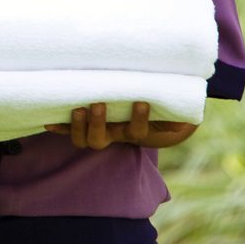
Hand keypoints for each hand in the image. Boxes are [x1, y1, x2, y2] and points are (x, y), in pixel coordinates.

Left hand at [44, 102, 196, 149]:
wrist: (154, 121)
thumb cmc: (166, 114)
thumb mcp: (179, 113)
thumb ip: (184, 111)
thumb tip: (196, 105)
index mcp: (137, 131)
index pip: (136, 132)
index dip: (137, 122)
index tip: (141, 103)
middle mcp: (117, 134)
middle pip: (101, 140)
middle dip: (97, 124)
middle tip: (98, 105)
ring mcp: (101, 132)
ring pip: (85, 139)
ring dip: (78, 125)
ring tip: (79, 107)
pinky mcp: (87, 125)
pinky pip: (70, 131)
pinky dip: (59, 127)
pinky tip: (47, 120)